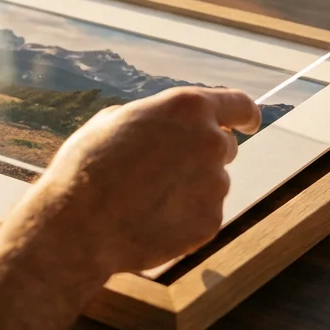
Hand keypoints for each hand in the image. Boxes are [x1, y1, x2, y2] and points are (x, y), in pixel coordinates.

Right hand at [26, 87, 261, 274]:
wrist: (80, 224)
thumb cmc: (88, 166)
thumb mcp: (114, 121)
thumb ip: (153, 119)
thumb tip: (162, 128)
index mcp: (188, 108)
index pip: (239, 105)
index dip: (246, 115)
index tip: (249, 123)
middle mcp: (210, 142)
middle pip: (224, 146)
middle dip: (202, 155)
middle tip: (164, 170)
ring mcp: (214, 184)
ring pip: (212, 183)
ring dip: (190, 187)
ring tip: (145, 199)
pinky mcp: (210, 221)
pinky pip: (203, 214)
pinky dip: (184, 217)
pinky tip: (150, 220)